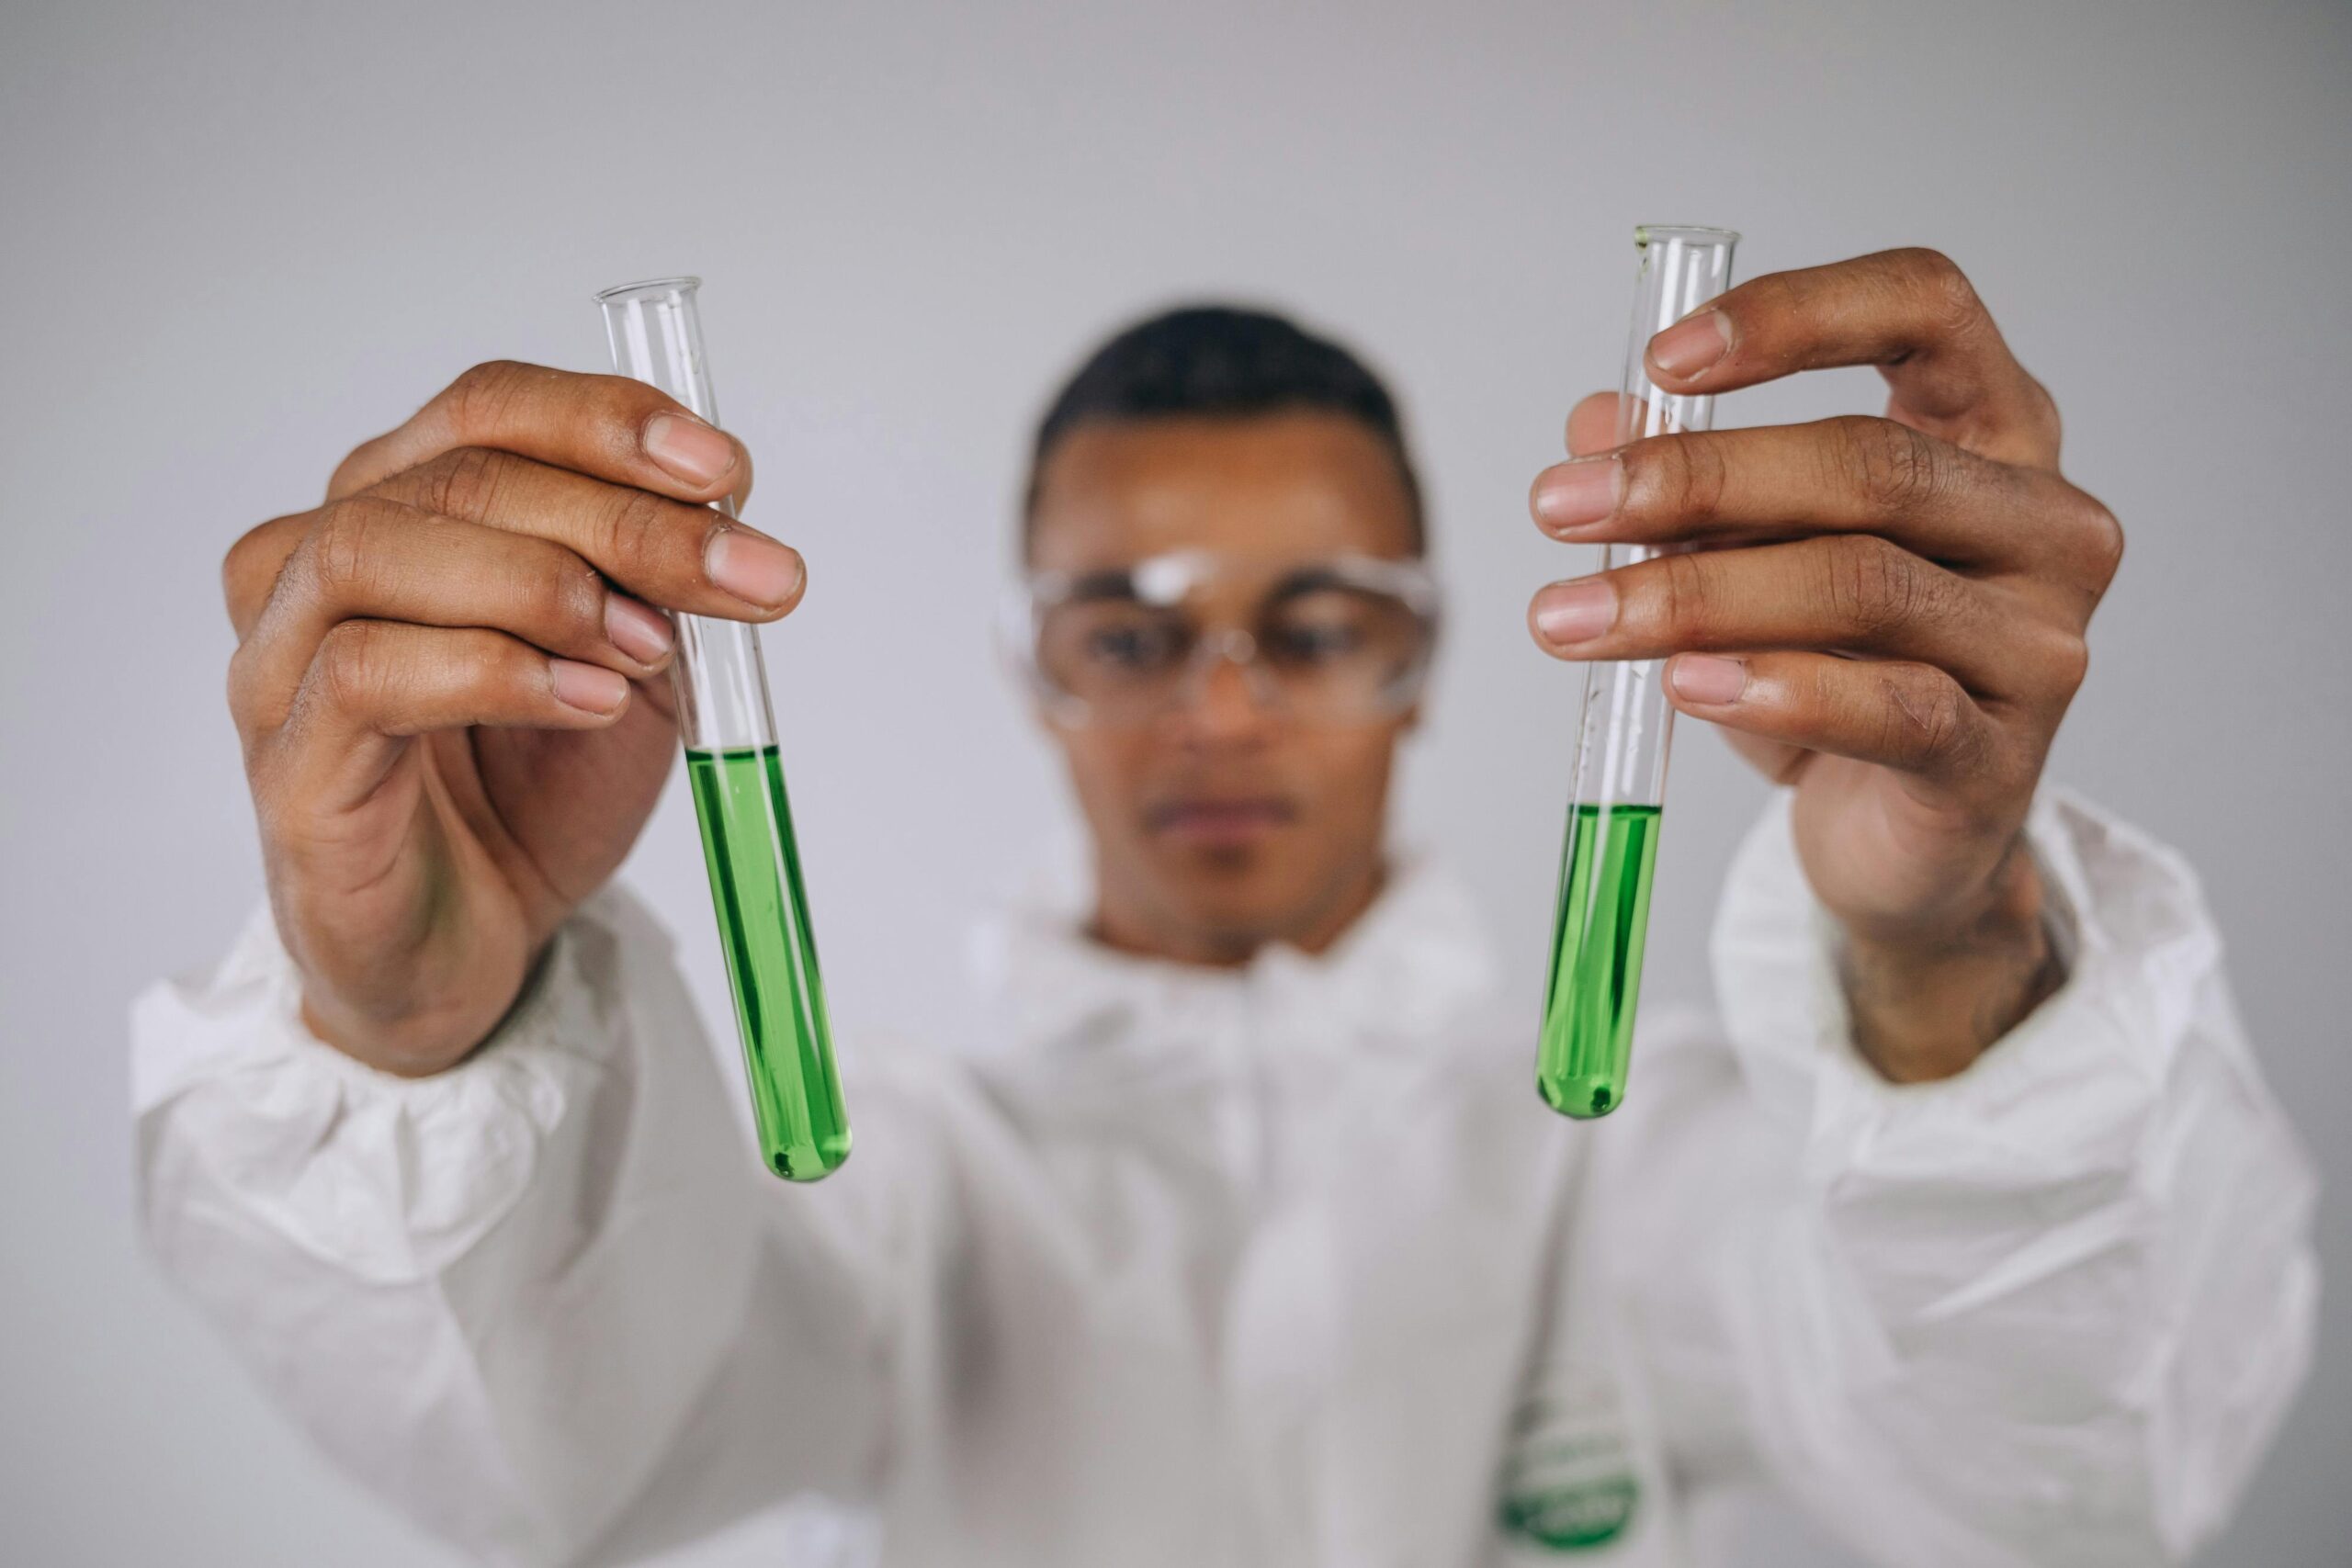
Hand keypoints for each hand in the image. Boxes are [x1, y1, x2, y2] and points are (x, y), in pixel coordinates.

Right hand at [223, 361, 803, 1074]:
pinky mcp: (289, 767)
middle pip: (458, 476)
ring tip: (649, 647)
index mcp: (405, 511)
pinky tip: (588, 703)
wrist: (477, 949)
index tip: (728, 471)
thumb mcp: (634, 667)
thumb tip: (724, 510)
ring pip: (380, 548)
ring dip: (544, 582)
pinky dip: (496, 672)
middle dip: (625, 518)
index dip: (607, 420)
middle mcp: (320, 565)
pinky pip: (365, 674)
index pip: (488, 411)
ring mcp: (284, 661)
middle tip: (744, 575)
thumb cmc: (534, 794)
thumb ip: (660, 585)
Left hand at [1526, 249, 2121, 1079]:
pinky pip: (1889, 707)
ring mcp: (2038, 642)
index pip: (1928, 308)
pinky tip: (1681, 684)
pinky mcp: (2001, 757)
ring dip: (1692, 596)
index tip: (1662, 359)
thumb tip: (1594, 425)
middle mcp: (2042, 521)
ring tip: (1571, 616)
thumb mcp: (1749, 558)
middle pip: (1870, 463)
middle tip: (1560, 506)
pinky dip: (1773, 690)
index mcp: (1994, 430)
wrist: (1894, 839)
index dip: (1797, 313)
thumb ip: (1689, 486)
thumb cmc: (1833, 668)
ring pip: (1861, 586)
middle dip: (1694, 479)